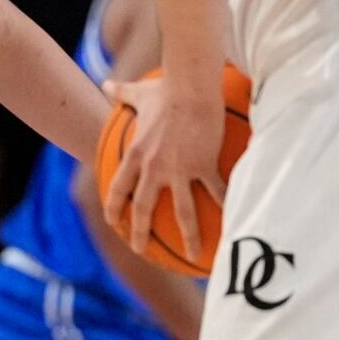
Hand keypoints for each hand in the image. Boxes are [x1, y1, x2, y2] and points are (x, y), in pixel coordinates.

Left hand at [103, 74, 226, 268]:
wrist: (191, 87)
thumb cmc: (166, 88)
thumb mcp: (138, 92)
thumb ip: (120, 93)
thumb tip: (106, 83)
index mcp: (137, 155)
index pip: (118, 189)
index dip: (114, 208)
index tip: (114, 223)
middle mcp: (155, 167)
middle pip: (144, 209)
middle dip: (140, 233)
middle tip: (140, 249)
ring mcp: (180, 169)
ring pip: (182, 212)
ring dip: (188, 236)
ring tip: (193, 256)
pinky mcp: (204, 165)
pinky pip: (215, 192)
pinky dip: (224, 207)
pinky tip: (232, 223)